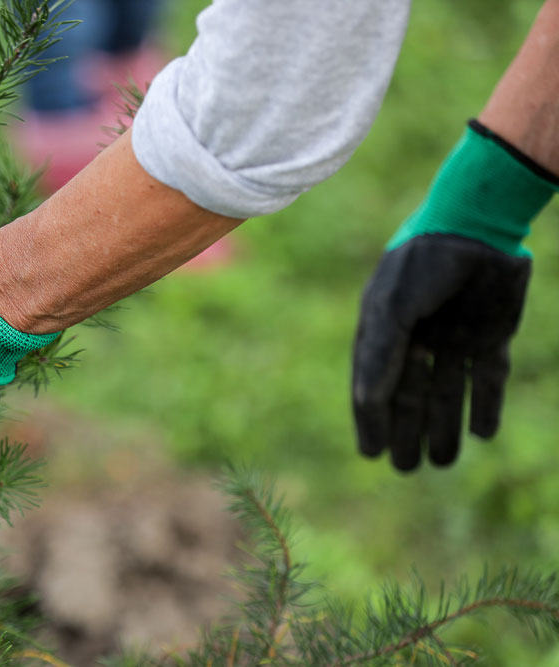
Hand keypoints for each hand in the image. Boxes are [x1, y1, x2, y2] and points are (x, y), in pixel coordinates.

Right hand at [352, 235, 529, 469]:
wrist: (478, 224)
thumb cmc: (423, 264)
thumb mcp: (391, 309)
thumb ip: (378, 356)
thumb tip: (366, 404)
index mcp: (384, 329)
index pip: (374, 384)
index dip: (371, 420)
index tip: (372, 454)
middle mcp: (418, 337)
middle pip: (410, 395)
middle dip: (408, 432)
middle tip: (407, 468)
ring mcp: (456, 336)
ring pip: (448, 392)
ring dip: (444, 427)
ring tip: (442, 462)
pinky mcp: (493, 334)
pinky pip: (488, 377)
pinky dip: (485, 404)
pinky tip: (482, 432)